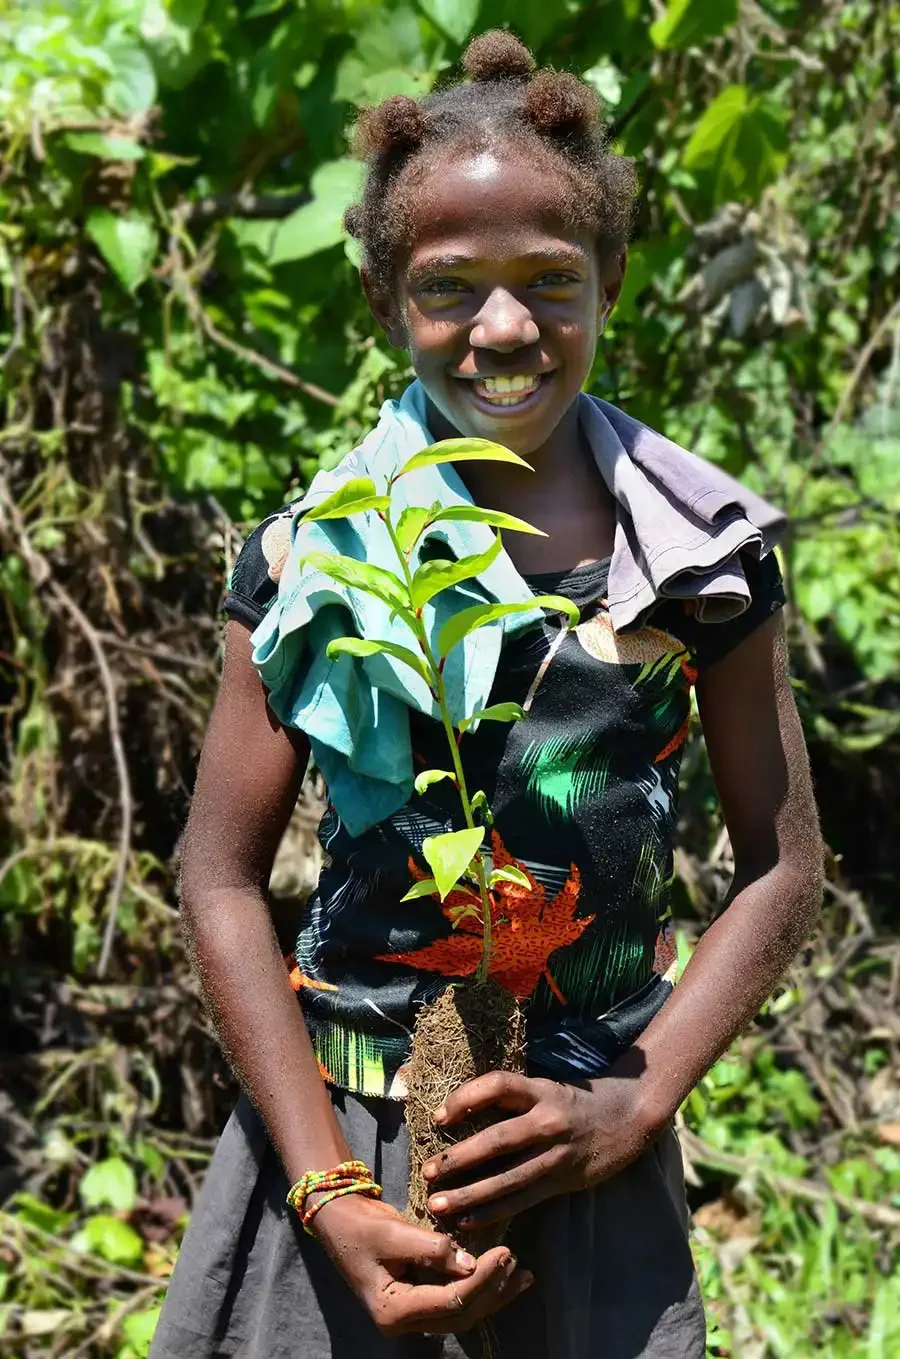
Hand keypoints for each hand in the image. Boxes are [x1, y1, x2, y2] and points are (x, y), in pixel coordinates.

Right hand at [311, 1191, 533, 1335]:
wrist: (339, 1220)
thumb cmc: (359, 1226)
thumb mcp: (390, 1232)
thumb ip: (430, 1248)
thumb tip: (468, 1262)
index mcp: (393, 1310)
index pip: (448, 1301)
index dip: (481, 1280)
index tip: (504, 1253)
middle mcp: (404, 1321)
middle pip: (460, 1314)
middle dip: (492, 1290)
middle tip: (516, 1261)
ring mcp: (412, 1312)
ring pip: (462, 1312)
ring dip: (493, 1294)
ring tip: (523, 1276)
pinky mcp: (419, 1298)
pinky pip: (456, 1300)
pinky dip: (481, 1289)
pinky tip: (505, 1278)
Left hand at [422, 1070, 655, 1228]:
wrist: (627, 1118)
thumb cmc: (574, 1102)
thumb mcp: (545, 1088)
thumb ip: (511, 1098)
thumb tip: (457, 1108)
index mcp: (541, 1090)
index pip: (498, 1085)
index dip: (466, 1098)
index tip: (438, 1117)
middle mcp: (548, 1121)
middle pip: (498, 1139)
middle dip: (459, 1158)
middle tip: (427, 1172)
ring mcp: (557, 1154)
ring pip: (508, 1178)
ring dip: (469, 1194)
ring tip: (438, 1205)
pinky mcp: (563, 1181)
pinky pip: (523, 1200)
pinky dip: (493, 1212)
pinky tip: (468, 1220)